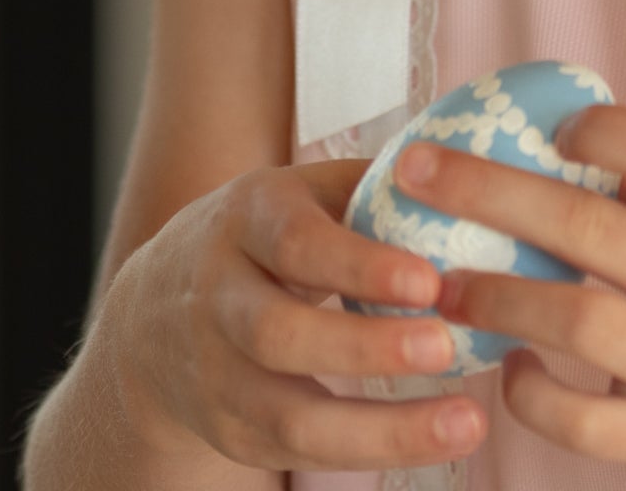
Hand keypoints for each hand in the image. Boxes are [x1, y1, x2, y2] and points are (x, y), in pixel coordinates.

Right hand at [107, 157, 489, 473]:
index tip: (428, 280)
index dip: (357, 266)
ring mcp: (218, 372)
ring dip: (381, 428)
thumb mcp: (299, 192)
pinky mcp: (233, 431)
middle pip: (277, 333)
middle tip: (447, 348)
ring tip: (467, 421)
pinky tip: (435, 440)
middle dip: (364, 348)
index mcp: (245, 217)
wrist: (155, 313)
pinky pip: (300, 453)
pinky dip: (369, 453)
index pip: (294, 242)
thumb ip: (370, 187)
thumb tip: (470, 171)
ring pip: (288, 415)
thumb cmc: (266, 237)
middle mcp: (219, 294)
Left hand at [394, 106, 625, 490]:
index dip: (602, 126)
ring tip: (441, 276)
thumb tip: (574, 151)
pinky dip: (532, 392)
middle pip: (593, 227)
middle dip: (491, 191)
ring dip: (494, 291)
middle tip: (420, 169)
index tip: (553, 124)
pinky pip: (585, 423)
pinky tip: (508, 365)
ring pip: (577, 321)